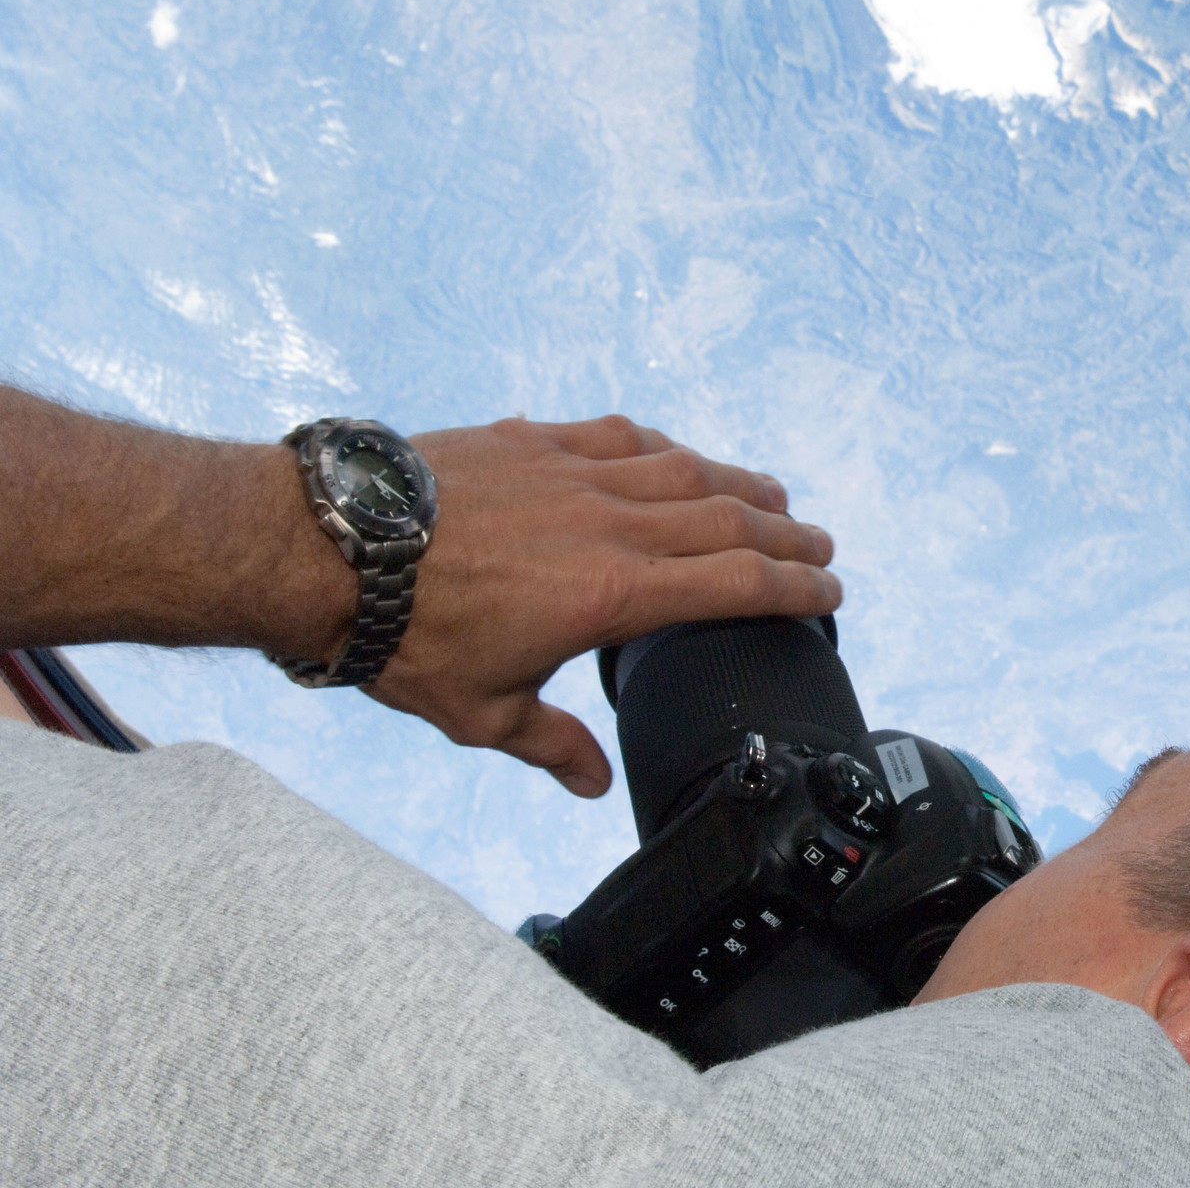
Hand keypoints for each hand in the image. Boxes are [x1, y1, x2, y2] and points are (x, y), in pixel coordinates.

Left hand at [364, 415, 839, 797]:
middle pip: (730, 522)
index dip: (797, 589)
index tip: (830, 593)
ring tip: (771, 498)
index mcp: (612, 596)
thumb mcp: (483, 713)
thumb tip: (594, 782)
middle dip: (787, 537)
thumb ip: (552, 745)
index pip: (737, 586)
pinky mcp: (533, 441)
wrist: (330, 549)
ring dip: (739, 485)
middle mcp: (609, 525)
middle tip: (821, 549)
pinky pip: (619, 436)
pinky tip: (675, 455)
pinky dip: (662, 448)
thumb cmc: (405, 636)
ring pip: (685, 470)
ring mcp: (573, 473)